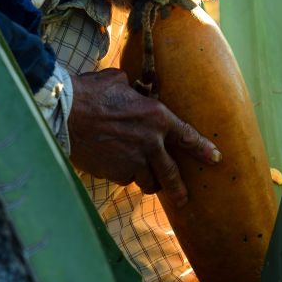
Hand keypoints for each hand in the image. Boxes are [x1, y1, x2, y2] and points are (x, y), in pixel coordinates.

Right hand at [67, 68, 220, 207]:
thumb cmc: (90, 93)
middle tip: (184, 198)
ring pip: (149, 181)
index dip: (203, 149)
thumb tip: (132, 91)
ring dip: (149, 181)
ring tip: (146, 180)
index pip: (188, 137)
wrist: (66, 113)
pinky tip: (116, 167)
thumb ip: (133, 92)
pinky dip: (124, 176)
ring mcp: (134, 161)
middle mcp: (151, 142)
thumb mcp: (119, 83)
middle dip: (180, 189)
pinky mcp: (116, 174)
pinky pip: (125, 179)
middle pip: (172, 173)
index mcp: (157, 117)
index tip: (215, 158)